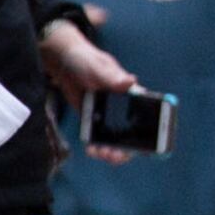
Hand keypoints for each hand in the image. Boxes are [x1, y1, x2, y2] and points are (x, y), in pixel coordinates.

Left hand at [39, 15, 136, 154]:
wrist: (63, 63)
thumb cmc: (85, 60)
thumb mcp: (99, 67)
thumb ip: (113, 76)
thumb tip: (131, 81)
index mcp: (131, 95)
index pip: (148, 115)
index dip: (152, 132)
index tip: (146, 144)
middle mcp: (123, 108)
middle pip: (133, 135)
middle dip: (127, 149)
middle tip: (114, 154)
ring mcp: (108, 116)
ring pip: (117, 140)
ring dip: (111, 152)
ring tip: (99, 152)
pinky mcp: (93, 121)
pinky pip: (99, 138)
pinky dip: (97, 147)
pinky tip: (90, 148)